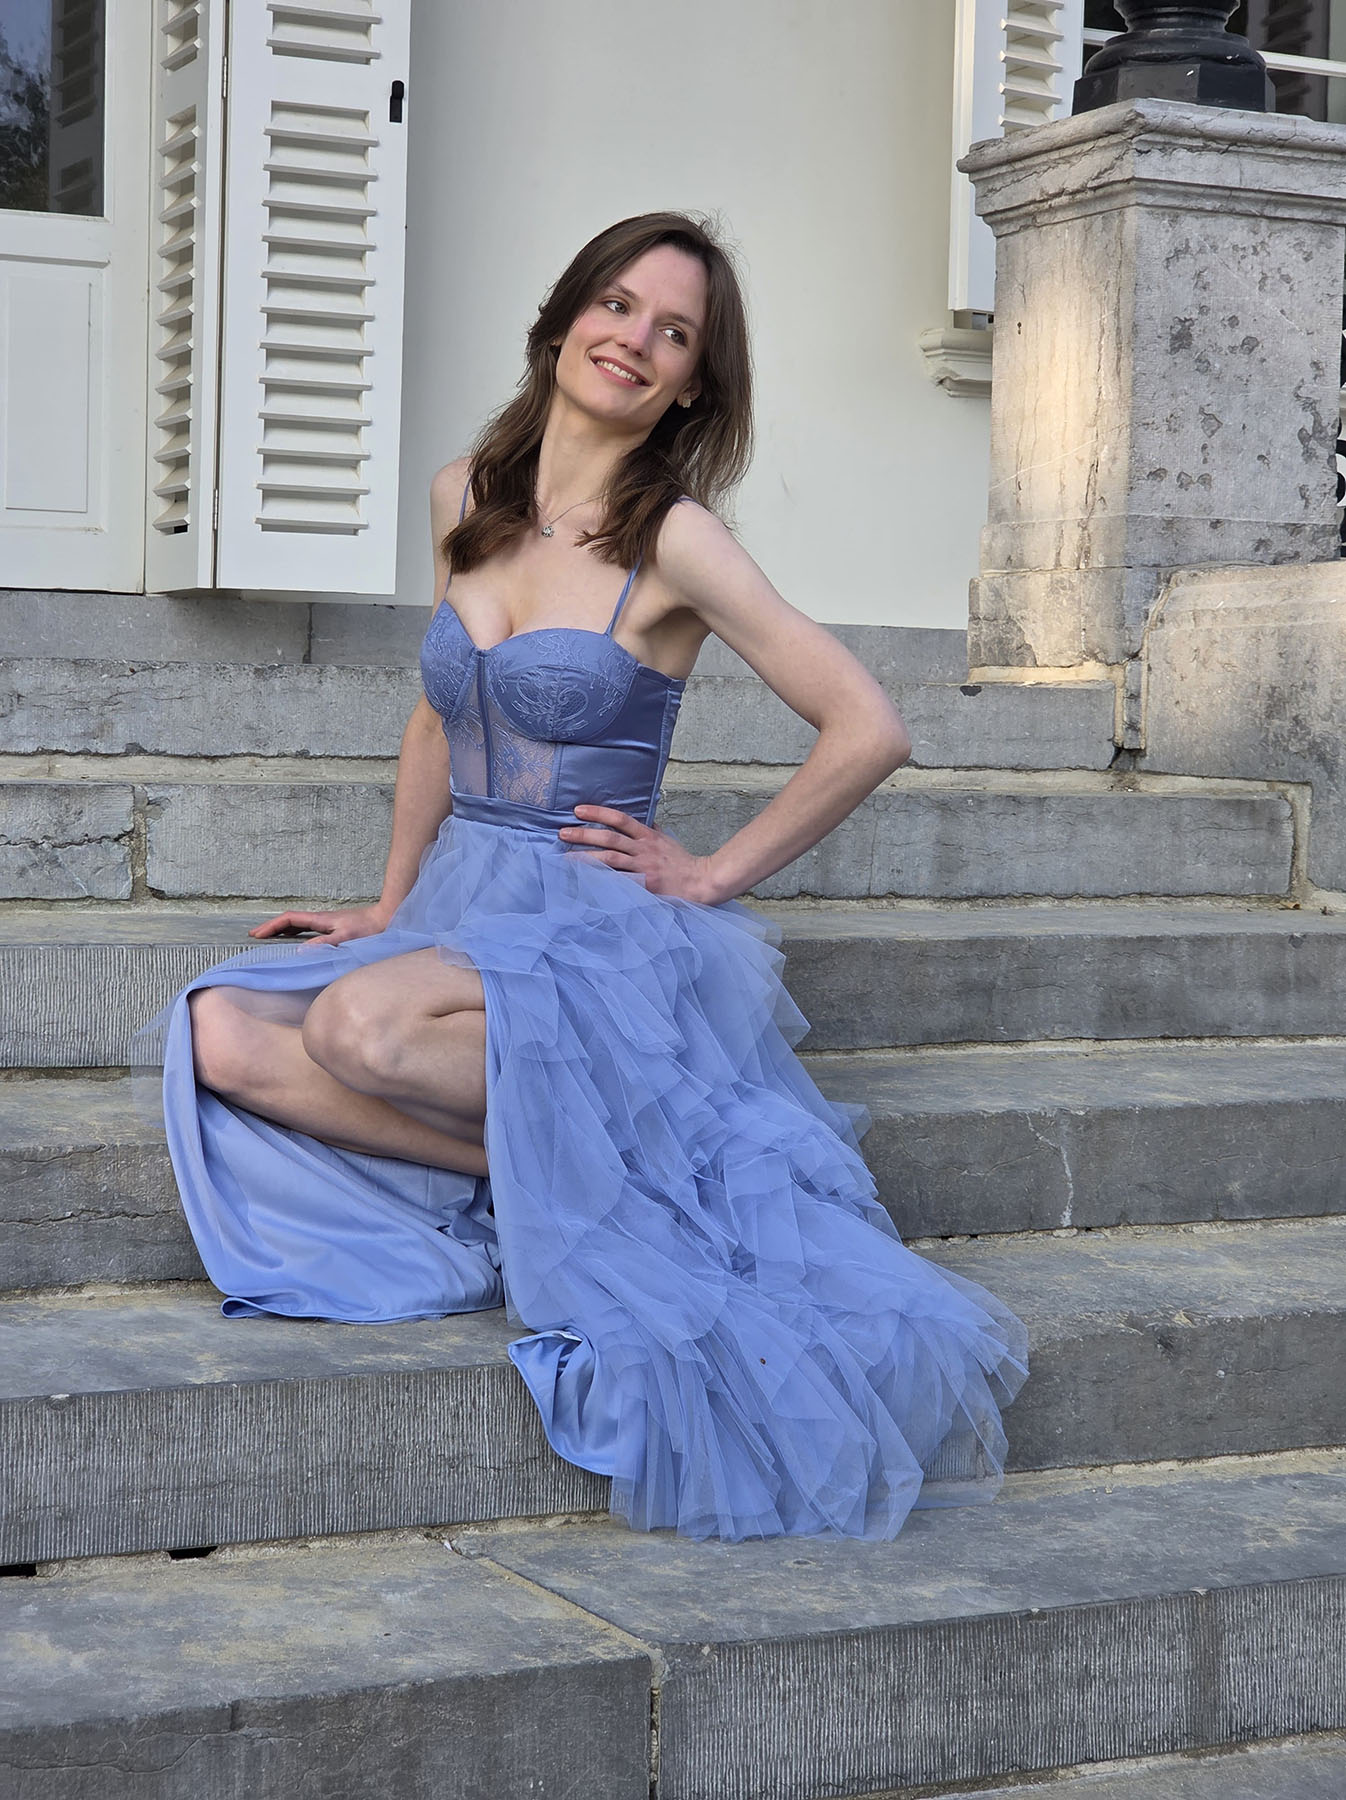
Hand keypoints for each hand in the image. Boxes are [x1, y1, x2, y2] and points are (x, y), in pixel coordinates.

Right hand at [248, 903, 392, 944]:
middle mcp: (321, 919)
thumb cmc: (369, 929)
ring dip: (282, 929)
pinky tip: (297, 941)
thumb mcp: (346, 938)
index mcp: (320, 920)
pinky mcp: (334, 927)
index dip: (271, 926)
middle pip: (289, 920)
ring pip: (298, 924)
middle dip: (271, 927)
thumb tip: (301, 950)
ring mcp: (327, 922)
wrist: (387, 919)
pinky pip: (308, 929)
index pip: (289, 919)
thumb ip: (325, 943)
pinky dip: (296, 933)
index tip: (256, 934)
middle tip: (255, 935)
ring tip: (269, 938)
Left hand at [558, 806, 725, 903]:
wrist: (700, 882)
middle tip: (563, 832)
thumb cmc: (682, 862)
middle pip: (609, 838)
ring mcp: (643, 868)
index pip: (620, 819)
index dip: (598, 813)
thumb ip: (651, 830)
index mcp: (648, 836)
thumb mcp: (666, 840)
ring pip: (610, 860)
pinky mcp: (644, 886)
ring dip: (586, 858)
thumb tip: (641, 819)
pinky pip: (618, 882)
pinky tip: (585, 880)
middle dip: (584, 835)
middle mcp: (643, 850)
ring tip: (566, 856)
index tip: (578, 810)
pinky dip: (601, 880)